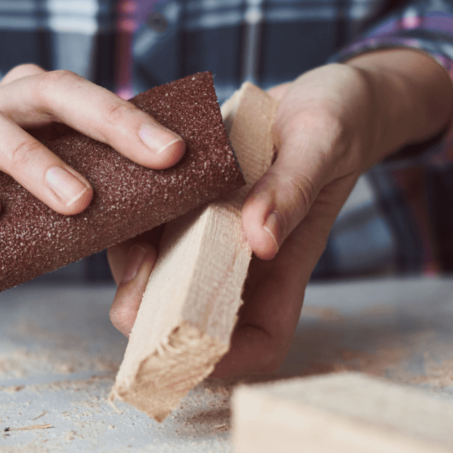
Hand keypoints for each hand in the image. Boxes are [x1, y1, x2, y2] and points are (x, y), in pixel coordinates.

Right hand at [0, 65, 185, 278]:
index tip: (175, 153)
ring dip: (30, 157)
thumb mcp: (63, 221)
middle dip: (101, 120)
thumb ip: (107, 237)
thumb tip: (149, 280)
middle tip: (147, 160)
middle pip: (44, 89)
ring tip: (75, 203)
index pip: (86, 97)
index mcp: (38, 109)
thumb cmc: (7, 219)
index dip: (130, 119)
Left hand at [108, 49, 452, 376]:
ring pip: (161, 274)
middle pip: (196, 318)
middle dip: (156, 322)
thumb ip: (292, 189)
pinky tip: (118, 196)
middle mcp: (241, 259)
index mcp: (283, 264)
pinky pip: (149, 227)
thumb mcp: (320, 143)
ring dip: (133, 268)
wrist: (319, 91)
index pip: (260, 341)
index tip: (188, 348)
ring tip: (120, 232)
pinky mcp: (188, 204)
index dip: (227, 360)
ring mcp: (211, 234)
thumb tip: (259, 239)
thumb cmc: (335, 121)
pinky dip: (129, 222)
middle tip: (130, 301)